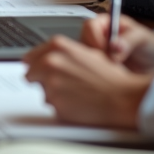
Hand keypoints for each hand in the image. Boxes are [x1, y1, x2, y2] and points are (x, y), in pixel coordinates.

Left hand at [23, 35, 150, 128]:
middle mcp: (50, 63)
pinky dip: (62, 107)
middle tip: (62, 85)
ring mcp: (51, 83)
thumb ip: (62, 53)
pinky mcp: (55, 103)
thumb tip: (45, 58)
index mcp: (58, 46)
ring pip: (43, 92)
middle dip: (42, 80)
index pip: (30, 58)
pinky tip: (78, 103)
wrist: (122, 97)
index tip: (37, 70)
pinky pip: (52, 106)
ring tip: (77, 93)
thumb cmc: (109, 77)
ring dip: (54, 94)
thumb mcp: (86, 53)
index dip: (36, 66)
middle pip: (31, 75)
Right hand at [77, 14, 153, 73]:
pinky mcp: (96, 67)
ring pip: (83, 58)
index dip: (95, 38)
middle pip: (82, 42)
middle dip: (94, 55)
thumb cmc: (149, 44)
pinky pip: (89, 71)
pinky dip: (98, 76)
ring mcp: (95, 53)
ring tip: (114, 72)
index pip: (90, 26)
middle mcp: (97, 37)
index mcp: (105, 23)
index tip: (105, 51)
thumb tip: (114, 46)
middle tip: (111, 65)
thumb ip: (129, 40)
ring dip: (96, 67)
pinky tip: (111, 79)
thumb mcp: (142, 38)